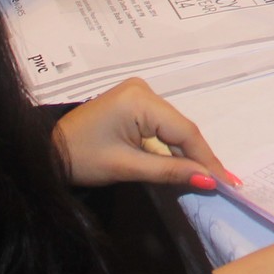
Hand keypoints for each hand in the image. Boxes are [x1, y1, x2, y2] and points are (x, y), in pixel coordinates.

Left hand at [52, 78, 237, 190]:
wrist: (46, 153)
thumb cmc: (80, 159)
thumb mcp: (126, 167)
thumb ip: (169, 171)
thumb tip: (208, 180)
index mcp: (140, 99)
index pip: (183, 131)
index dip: (207, 158)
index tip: (227, 182)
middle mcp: (144, 89)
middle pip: (181, 128)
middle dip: (199, 157)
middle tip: (223, 184)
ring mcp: (139, 94)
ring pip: (173, 128)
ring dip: (187, 153)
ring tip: (210, 178)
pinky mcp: (134, 104)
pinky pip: (161, 126)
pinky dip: (171, 147)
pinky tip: (185, 164)